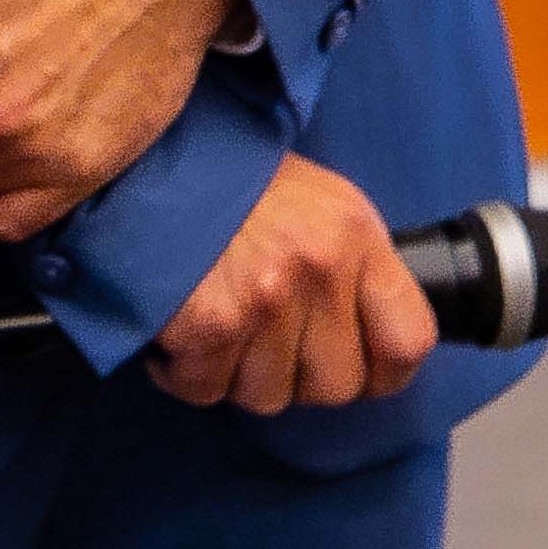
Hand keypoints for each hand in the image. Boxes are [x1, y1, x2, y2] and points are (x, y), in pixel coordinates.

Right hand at [150, 156, 433, 414]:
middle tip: (262, 338)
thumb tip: (367, 338)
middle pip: (335, 386)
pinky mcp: (208, 324)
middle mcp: (317, 268)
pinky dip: (184, 371)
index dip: (381, 372)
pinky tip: (177, 328)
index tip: (355, 368)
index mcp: (353, 233)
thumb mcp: (314, 199)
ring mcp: (263, 299)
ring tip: (214, 319)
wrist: (139, 152)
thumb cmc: (226, 178)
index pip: (408, 342)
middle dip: (296, 375)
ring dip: (235, 373)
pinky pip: (205, 389)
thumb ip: (350, 264)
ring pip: (267, 396)